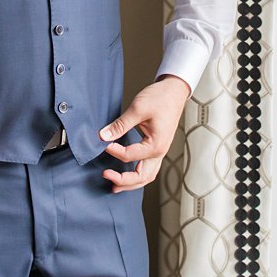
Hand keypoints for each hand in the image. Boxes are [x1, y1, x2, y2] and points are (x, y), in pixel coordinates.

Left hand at [98, 75, 191, 192]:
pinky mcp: (157, 148)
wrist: (174, 91)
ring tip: (114, 185)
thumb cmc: (160, 98)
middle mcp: (160, 152)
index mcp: (156, 145)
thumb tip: (103, 136)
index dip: (113, 151)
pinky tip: (127, 174)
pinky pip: (148, 169)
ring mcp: (160, 152)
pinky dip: (137, 176)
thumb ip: (120, 125)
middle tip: (105, 175)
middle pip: (141, 176)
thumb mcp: (138, 109)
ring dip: (131, 183)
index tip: (102, 143)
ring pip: (146, 176)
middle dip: (123, 181)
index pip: (129, 156)